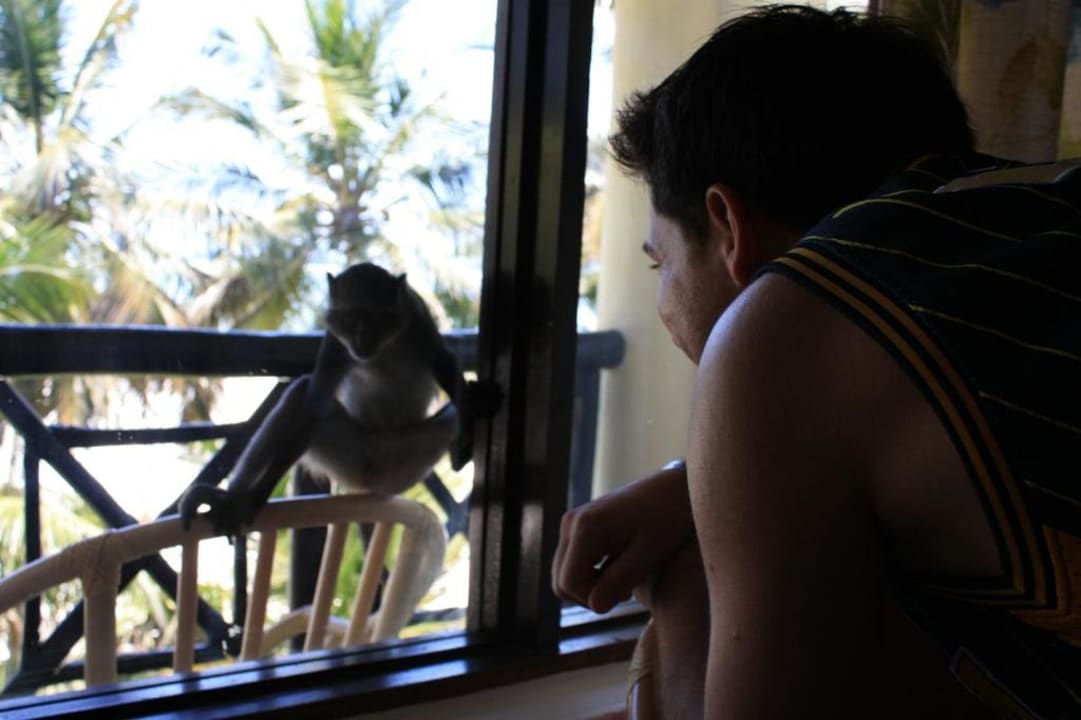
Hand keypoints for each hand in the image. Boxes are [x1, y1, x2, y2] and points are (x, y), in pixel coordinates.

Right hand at [552, 463, 694, 613]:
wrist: (675, 487)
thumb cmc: (669, 517)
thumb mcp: (649, 553)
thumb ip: (619, 580)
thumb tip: (595, 607)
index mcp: (585, 527)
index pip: (569, 582)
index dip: (594, 599)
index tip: (626, 595)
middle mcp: (571, 523)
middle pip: (561, 582)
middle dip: (591, 595)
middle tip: (626, 590)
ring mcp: (573, 523)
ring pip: (564, 575)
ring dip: (592, 586)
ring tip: (626, 579)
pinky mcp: (579, 526)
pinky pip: (573, 563)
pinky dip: (592, 574)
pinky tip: (620, 568)